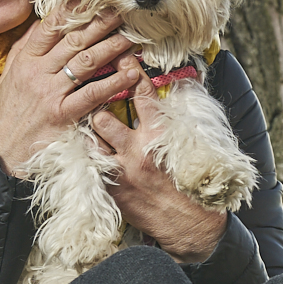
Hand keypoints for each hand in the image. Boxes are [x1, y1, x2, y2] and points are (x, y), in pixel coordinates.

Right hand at [0, 10, 142, 174]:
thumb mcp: (10, 76)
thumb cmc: (12, 113)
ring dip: (112, 47)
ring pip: (86, 62)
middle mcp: (38, 72)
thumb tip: (42, 23)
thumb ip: (25, 49)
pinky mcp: (63, 114)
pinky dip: (113, 82)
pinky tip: (129, 74)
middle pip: (73, 40)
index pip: (50, 27)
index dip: (72, 9)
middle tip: (121, 11)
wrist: (5, 152)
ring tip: (131, 37)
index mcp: (26, 60)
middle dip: (100, 23)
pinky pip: (92, 94)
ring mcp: (50, 93)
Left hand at [90, 80, 229, 263]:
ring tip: (91, 123)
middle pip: (103, 115)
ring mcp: (121, 170)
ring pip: (92, 139)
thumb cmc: (193, 183)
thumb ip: (180, 116)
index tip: (123, 59)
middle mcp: (137, 150)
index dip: (130, 73)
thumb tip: (185, 85)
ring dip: (91, 130)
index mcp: (160, 135)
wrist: (189, 224)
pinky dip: (90, 154)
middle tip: (98, 98)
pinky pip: (91, 164)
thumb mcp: (192, 145)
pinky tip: (90, 148)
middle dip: (99, 106)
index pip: (142, 94)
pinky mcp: (111, 188)